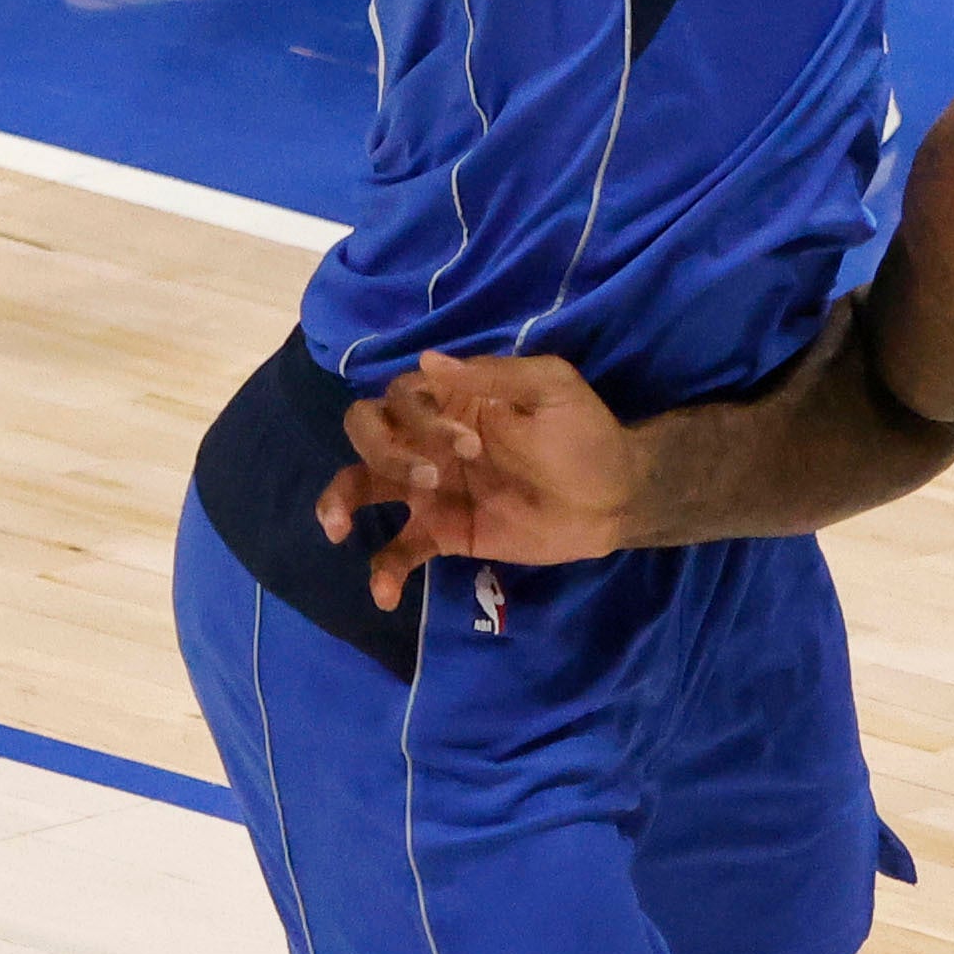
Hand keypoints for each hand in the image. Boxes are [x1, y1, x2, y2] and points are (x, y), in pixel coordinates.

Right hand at [320, 350, 639, 610]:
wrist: (615, 499)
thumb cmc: (585, 435)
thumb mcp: (552, 388)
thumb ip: (494, 375)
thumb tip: (428, 360)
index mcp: (452, 401)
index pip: (400, 397)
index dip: (420, 419)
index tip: (473, 444)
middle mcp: (429, 440)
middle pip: (366, 433)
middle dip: (382, 452)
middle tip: (431, 477)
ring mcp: (431, 490)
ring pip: (362, 485)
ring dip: (341, 501)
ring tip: (339, 527)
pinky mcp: (443, 533)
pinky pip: (398, 550)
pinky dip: (383, 571)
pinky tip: (385, 594)